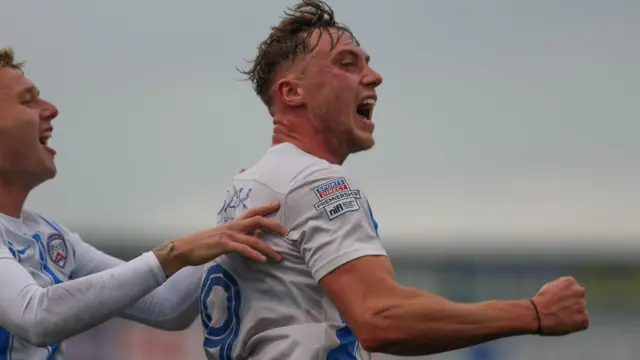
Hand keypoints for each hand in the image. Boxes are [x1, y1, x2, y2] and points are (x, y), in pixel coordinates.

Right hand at [154, 202, 286, 276]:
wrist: (186, 248)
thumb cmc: (205, 244)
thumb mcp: (224, 237)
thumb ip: (238, 236)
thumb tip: (253, 239)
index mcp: (234, 223)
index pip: (253, 212)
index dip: (266, 208)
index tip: (278, 205)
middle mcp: (233, 226)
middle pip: (258, 220)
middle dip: (273, 225)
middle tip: (286, 232)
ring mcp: (229, 235)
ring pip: (254, 239)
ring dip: (268, 249)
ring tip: (279, 257)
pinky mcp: (224, 245)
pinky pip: (243, 249)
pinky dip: (254, 254)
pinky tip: (262, 260)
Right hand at [531, 276, 588, 335]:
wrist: (537, 315)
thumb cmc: (540, 302)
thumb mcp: (550, 288)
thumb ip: (562, 289)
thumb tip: (566, 295)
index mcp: (570, 281)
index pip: (572, 289)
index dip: (564, 297)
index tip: (557, 301)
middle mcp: (579, 291)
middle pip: (578, 299)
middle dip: (571, 304)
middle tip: (559, 310)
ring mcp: (583, 305)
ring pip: (580, 311)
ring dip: (573, 314)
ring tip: (559, 318)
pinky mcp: (584, 319)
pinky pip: (582, 323)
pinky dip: (574, 325)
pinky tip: (563, 323)